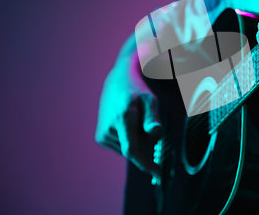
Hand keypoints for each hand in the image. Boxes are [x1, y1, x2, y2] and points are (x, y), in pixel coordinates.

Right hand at [95, 52, 161, 176]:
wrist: (117, 85)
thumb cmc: (137, 93)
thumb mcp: (150, 100)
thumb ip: (152, 117)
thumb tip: (155, 131)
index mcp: (123, 118)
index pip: (132, 149)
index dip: (145, 164)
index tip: (158, 174)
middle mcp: (109, 128)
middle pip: (137, 149)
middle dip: (147, 143)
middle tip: (147, 123)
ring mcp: (103, 134)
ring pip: (130, 150)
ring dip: (138, 141)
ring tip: (134, 121)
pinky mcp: (100, 138)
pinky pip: (123, 148)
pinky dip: (129, 140)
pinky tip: (126, 125)